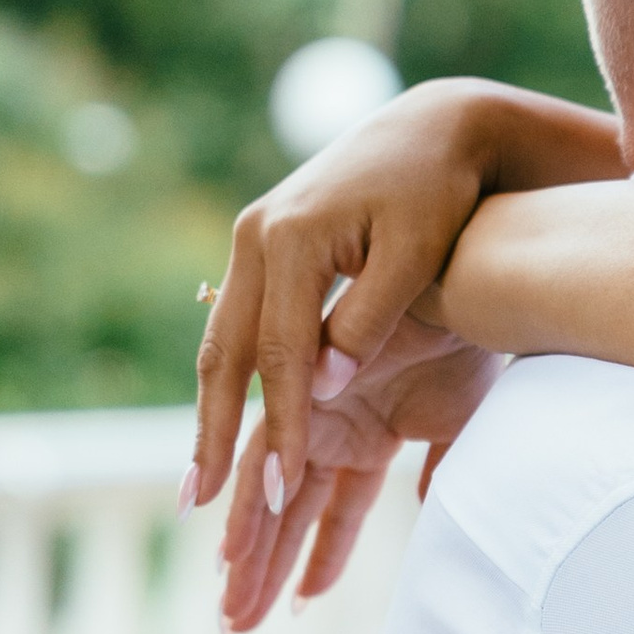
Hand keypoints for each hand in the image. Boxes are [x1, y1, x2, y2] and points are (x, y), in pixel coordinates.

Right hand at [191, 76, 619, 522]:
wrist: (432, 127)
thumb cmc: (438, 192)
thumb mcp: (418, 254)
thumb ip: (370, 318)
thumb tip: (326, 385)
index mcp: (293, 240)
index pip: (280, 355)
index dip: (282, 426)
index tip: (282, 492)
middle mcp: (257, 238)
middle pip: (226, 355)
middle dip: (211, 435)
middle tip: (195, 507)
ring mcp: (253, 241)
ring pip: (220, 344)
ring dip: (208, 415)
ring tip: (197, 484)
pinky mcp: (264, 249)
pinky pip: (237, 327)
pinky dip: (230, 381)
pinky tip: (224, 426)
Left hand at [217, 315, 501, 633]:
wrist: (474, 284)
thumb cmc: (478, 340)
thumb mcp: (465, 419)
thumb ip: (443, 467)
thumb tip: (432, 509)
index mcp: (365, 433)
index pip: (333, 508)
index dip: (318, 558)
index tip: (298, 603)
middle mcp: (329, 426)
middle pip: (288, 510)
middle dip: (264, 570)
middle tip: (236, 629)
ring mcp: (313, 410)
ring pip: (267, 493)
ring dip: (250, 555)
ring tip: (232, 613)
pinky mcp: (303, 389)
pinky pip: (266, 454)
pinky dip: (251, 505)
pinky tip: (236, 554)